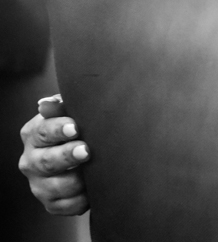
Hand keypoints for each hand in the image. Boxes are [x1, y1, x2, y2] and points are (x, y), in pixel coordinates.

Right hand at [18, 95, 89, 214]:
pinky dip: (82, 199)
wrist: (82, 152)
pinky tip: (94, 190)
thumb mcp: (71, 111)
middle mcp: (31, 160)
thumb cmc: (77, 127)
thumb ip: (62, 105)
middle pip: (47, 161)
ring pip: (56, 187)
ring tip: (95, 172)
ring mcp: (39, 184)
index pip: (42, 131)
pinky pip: (66, 205)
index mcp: (34, 134)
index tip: (76, 127)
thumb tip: (47, 103)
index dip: (59, 129)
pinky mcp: (51, 203)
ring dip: (78, 180)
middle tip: (86, 151)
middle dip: (67, 156)